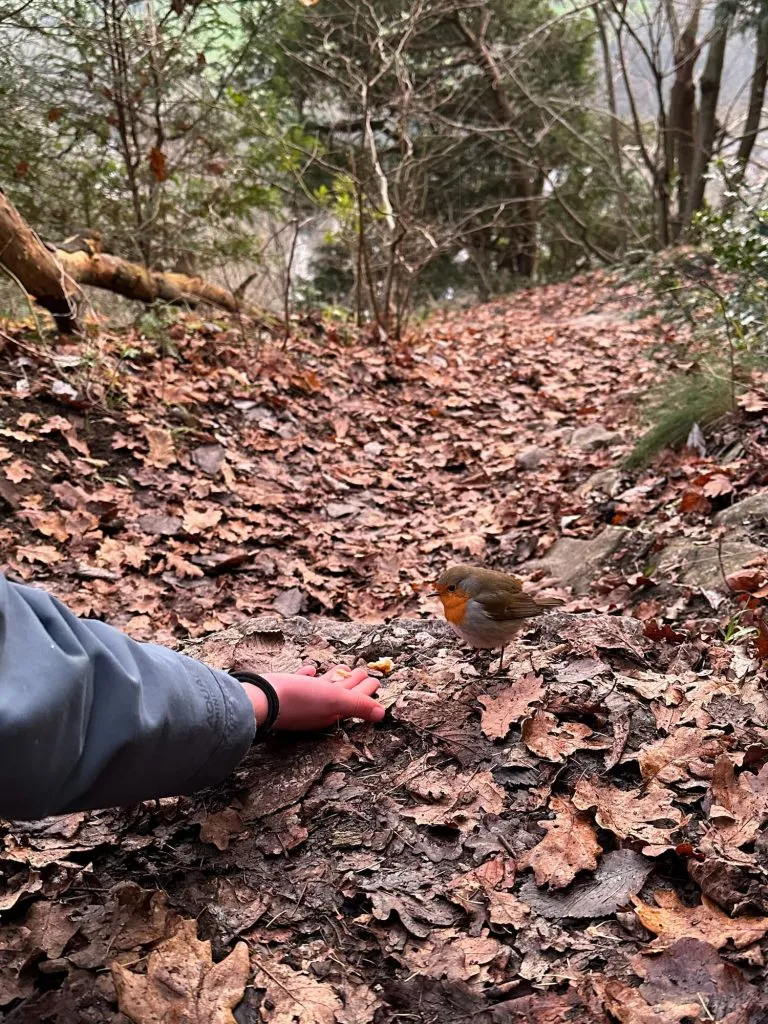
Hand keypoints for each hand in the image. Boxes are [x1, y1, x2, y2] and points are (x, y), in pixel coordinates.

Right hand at [239, 664, 384, 730]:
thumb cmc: (298, 700)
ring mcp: (301, 700)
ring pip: (323, 687)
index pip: (354, 700)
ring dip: (334, 678)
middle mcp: (317, 708)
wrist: (261, 699)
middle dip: (354, 683)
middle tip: (364, 672)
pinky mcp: (286, 691)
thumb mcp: (333, 700)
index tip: (376, 682)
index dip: (366, 691)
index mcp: (331, 712)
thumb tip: (382, 714)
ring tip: (342, 669)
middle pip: (341, 693)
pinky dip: (309, 676)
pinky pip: (302, 682)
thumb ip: (357, 705)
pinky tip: (311, 670)